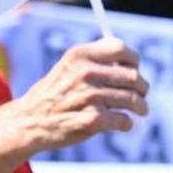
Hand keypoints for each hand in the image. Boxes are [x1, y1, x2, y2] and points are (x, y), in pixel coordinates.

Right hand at [9, 38, 148, 152]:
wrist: (29, 121)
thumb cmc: (54, 94)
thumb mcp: (68, 67)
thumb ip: (95, 61)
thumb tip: (130, 61)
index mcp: (79, 55)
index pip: (121, 49)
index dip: (133, 59)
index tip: (134, 68)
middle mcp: (85, 73)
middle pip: (132, 75)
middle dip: (142, 86)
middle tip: (142, 94)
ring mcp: (89, 97)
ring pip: (133, 99)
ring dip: (141, 106)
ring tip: (141, 110)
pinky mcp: (92, 121)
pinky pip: (124, 120)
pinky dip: (127, 123)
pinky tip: (123, 123)